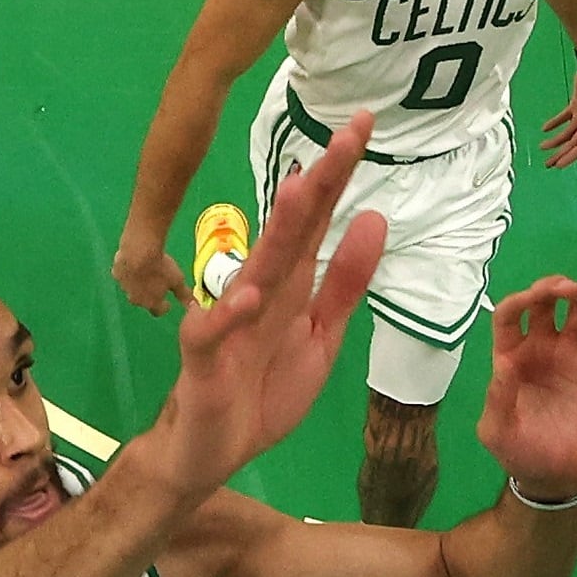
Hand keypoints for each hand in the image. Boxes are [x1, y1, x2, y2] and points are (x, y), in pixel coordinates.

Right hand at [113, 224, 186, 314]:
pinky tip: (134, 262)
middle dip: (149, 295)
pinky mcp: (116, 273)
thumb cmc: (161, 268)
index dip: (164, 307)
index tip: (168, 302)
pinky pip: (123, 275)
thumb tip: (195, 306)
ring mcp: (124, 286)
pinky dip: (128, 271)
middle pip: (143, 301)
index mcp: (150, 303)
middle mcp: (135, 299)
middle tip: (156, 284)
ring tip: (146, 271)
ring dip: (138, 283)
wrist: (139, 250)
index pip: (157, 311)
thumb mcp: (177, 281)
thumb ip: (184, 295)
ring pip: (131, 288)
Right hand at [144, 118, 382, 496]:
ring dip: (279, 230)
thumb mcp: (322, 335)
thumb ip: (346, 282)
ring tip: (303, 187)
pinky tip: (249, 295)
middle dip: (319, 183)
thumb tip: (373, 218)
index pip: (317, 220)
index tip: (365, 127)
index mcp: (290, 283)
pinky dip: (227, 315)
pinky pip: (212, 333)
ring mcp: (229, 321)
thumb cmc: (265, 387)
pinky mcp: (203, 360)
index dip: (339, 176)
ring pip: (256, 269)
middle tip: (346, 135)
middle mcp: (259, 289)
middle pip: (292, 230)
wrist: (212, 450)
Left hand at [475, 275, 576, 501]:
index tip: (537, 296)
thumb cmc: (521, 453)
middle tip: (569, 288)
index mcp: (513, 356)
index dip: (522, 299)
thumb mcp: (498, 431)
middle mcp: (543, 347)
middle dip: (555, 286)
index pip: (512, 314)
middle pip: (546, 302)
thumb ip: (498, 398)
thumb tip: (504, 364)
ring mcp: (573, 353)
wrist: (560, 477)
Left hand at [539, 76, 576, 167]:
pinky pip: (564, 118)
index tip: (558, 165)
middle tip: (548, 163)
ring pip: (567, 133)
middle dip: (560, 154)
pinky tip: (545, 128)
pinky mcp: (576, 106)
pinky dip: (555, 123)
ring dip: (556, 141)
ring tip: (543, 147)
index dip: (569, 157)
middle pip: (572, 144)